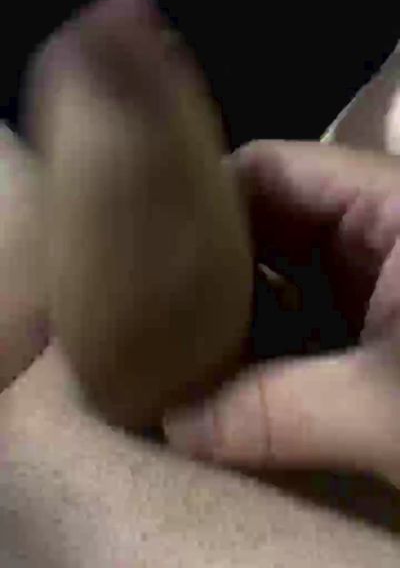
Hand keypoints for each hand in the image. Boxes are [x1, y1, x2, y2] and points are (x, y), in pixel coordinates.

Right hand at [166, 141, 399, 486]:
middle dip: (213, 264)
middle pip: (271, 218)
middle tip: (153, 307)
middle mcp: (381, 224)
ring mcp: (379, 270)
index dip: (205, 201)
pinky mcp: (381, 314)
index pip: (272, 169)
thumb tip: (174, 425)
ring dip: (237, 307)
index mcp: (391, 205)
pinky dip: (268, 336)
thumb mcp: (385, 407)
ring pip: (286, 268)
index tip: (150, 251)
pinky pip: (306, 309)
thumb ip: (275, 413)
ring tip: (179, 342)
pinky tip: (231, 368)